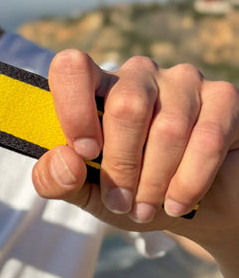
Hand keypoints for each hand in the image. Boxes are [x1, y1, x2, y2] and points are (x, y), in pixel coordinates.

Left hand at [33, 49, 238, 237]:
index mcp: (96, 85)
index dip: (74, 108)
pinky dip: (189, 180)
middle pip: (125, 106)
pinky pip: (207, 138)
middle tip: (121, 202)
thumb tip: (65, 161)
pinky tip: (177, 202)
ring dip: (155, 181)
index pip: (72, 67)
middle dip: (122, 165)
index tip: (85, 153)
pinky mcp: (224, 98)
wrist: (196, 207)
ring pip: (168, 128)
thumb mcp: (87, 192)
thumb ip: (56, 180)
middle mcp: (138, 74)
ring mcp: (183, 81)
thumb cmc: (132, 191)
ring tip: (145, 209)